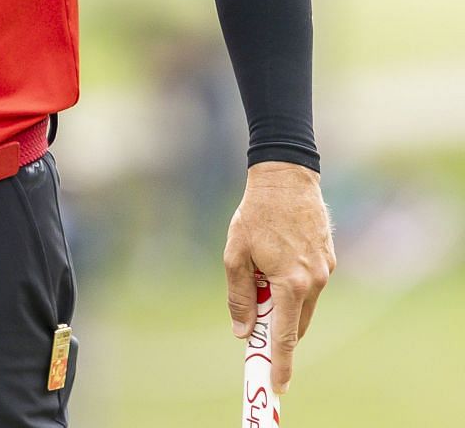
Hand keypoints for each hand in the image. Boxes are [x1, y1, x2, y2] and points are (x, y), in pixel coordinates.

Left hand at [223, 161, 334, 393]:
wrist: (285, 180)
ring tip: (260, 276)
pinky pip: (310, 284)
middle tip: (259, 336)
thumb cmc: (255, 216)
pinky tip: (276, 260)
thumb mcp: (235, 256)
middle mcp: (315, 281)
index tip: (278, 385)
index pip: (287, 335)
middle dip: (279, 332)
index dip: (282, 362)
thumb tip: (243, 331)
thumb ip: (239, 296)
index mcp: (291, 282)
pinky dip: (293, 286)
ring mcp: (326, 270)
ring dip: (284, 304)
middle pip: (297, 322)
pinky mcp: (329, 260)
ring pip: (303, 304)